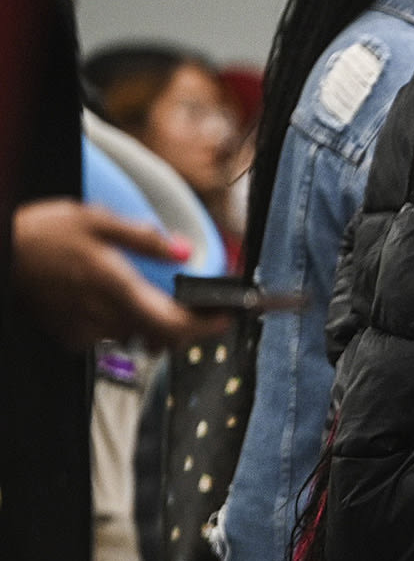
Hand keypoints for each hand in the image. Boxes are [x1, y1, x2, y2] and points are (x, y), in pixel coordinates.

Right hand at [10, 200, 225, 350]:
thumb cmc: (42, 233)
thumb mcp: (95, 221)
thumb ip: (143, 239)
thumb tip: (185, 251)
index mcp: (116, 288)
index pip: (175, 324)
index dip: (206, 327)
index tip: (226, 318)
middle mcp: (105, 316)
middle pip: (162, 336)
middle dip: (182, 324)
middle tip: (192, 307)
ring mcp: (87, 332)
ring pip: (137, 337)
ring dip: (148, 322)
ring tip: (138, 295)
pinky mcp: (71, 339)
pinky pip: (108, 337)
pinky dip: (117, 324)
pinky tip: (104, 302)